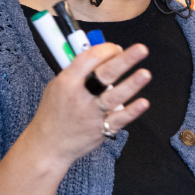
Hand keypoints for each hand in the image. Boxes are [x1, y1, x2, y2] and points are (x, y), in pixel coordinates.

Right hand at [27, 42, 150, 166]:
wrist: (48, 145)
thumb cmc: (54, 112)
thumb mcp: (57, 86)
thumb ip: (78, 71)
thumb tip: (103, 55)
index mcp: (67, 82)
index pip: (89, 58)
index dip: (106, 50)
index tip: (117, 48)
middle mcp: (80, 97)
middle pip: (104, 74)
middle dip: (124, 60)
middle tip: (142, 49)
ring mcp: (92, 114)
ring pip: (114, 96)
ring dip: (131, 84)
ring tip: (145, 73)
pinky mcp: (101, 130)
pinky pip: (119, 119)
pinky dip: (131, 111)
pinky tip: (143, 102)